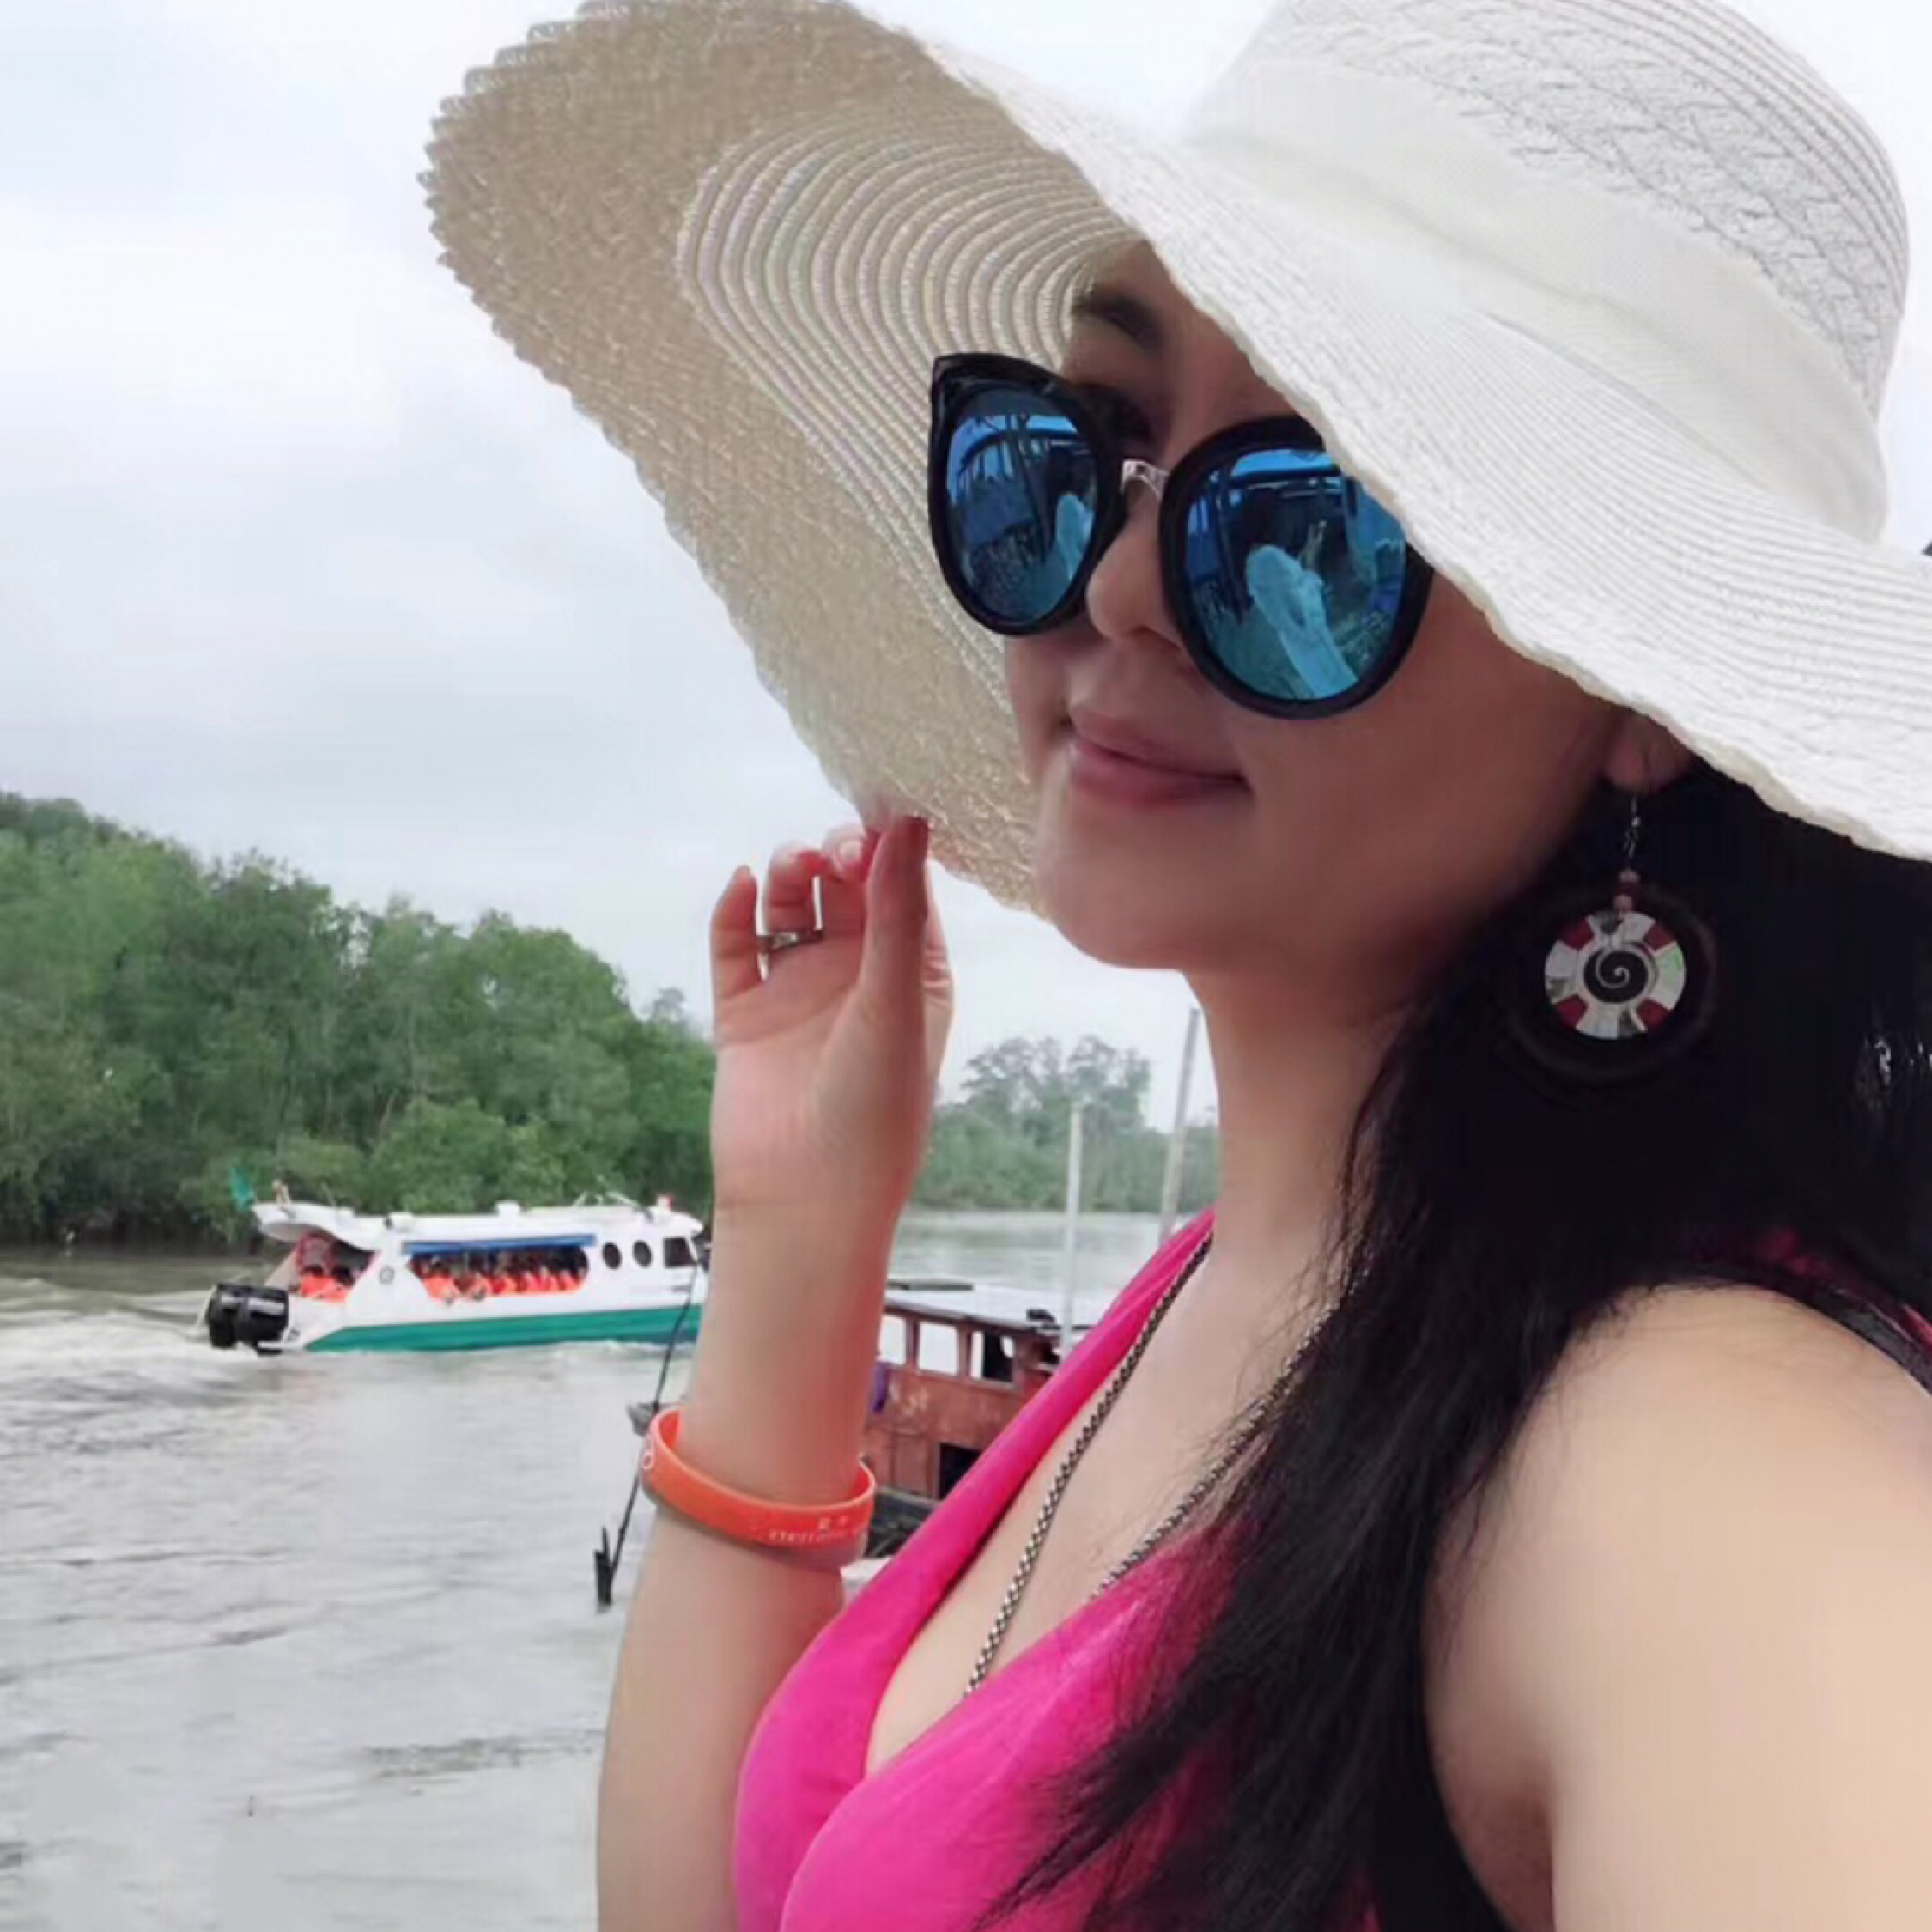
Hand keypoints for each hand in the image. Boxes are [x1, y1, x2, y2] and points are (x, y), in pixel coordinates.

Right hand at [707, 816, 952, 1252]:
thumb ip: (896, 911)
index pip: (903, 891)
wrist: (804, 1198)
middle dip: (837, 856)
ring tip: (790, 866)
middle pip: (844, 888)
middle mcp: (856, 978)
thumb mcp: (895, 1001)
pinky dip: (734, 910)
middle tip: (832, 849)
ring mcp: (798, 992)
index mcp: (912, 977)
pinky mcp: (745, 1013)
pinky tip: (740, 886)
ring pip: (789, 906)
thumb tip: (908, 824)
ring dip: (788, 875)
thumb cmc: (873, 1110)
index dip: (890, 850)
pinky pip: (736, 945)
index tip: (878, 819)